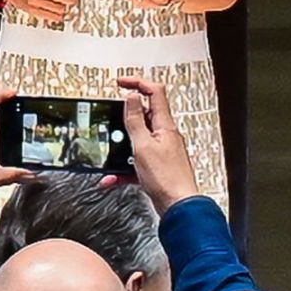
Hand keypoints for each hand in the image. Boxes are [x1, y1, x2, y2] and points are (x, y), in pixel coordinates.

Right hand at [117, 77, 197, 213]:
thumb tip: (131, 97)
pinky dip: (124, 167)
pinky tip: (113, 177)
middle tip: (112, 117)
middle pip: (146, 113)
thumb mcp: (143, 145)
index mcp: (165, 125)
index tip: (121, 83)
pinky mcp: (158, 166)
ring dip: (123, 144)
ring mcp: (163, 150)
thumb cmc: (166, 179)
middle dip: (126, 115)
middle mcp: (166, 134)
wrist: (178, 207)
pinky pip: (138, 160)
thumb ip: (135, 120)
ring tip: (111, 151)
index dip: (137, 82)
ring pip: (139, 139)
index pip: (155, 92)